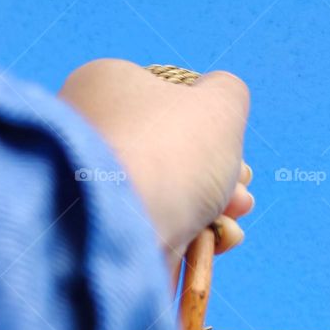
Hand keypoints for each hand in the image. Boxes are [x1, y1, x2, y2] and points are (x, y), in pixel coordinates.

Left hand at [58, 59, 252, 259]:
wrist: (119, 231)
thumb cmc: (169, 153)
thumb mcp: (219, 103)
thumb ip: (227, 93)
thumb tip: (217, 98)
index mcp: (104, 86)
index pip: (168, 103)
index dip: (211, 130)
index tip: (236, 154)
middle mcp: (89, 134)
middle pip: (172, 155)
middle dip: (218, 178)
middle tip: (240, 194)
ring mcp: (91, 189)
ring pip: (167, 198)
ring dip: (212, 211)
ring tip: (231, 217)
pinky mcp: (98, 235)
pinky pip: (152, 231)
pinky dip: (187, 239)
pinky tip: (211, 242)